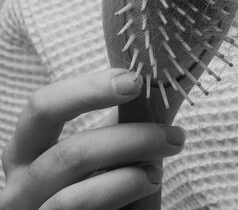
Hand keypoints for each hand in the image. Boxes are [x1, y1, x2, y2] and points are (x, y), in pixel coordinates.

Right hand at [0, 69, 185, 209]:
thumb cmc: (108, 188)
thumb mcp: (110, 149)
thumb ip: (121, 122)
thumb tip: (153, 82)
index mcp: (27, 152)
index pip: (42, 107)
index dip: (88, 90)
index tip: (135, 81)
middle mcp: (20, 185)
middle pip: (71, 152)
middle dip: (132, 138)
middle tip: (174, 136)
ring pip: (80, 188)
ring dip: (132, 171)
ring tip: (160, 168)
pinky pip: (84, 206)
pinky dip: (125, 190)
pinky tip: (149, 183)